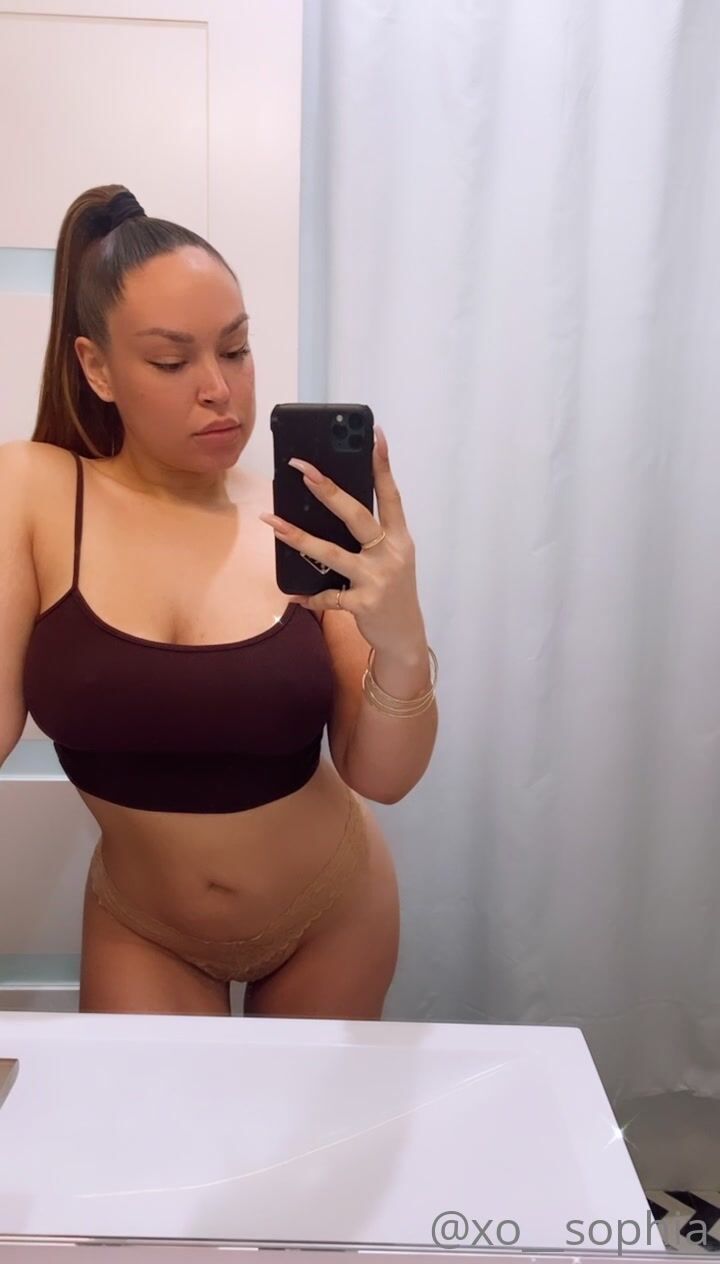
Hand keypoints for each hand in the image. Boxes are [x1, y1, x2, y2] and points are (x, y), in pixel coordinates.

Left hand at [259, 426, 424, 654]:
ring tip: (271, 522)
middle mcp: (391, 555)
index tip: (375, 436)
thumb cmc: (393, 590)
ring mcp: (377, 579)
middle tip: (303, 470)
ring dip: (298, 537)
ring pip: (332, 553)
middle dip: (329, 491)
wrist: (405, 637)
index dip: (383, 466)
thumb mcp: (393, 558)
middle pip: (357, 516)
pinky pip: (328, 596)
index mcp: (400, 538)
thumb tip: (334, 507)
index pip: (391, 495)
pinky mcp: (363, 604)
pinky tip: (294, 595)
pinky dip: (310, 596)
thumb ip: (372, 536)